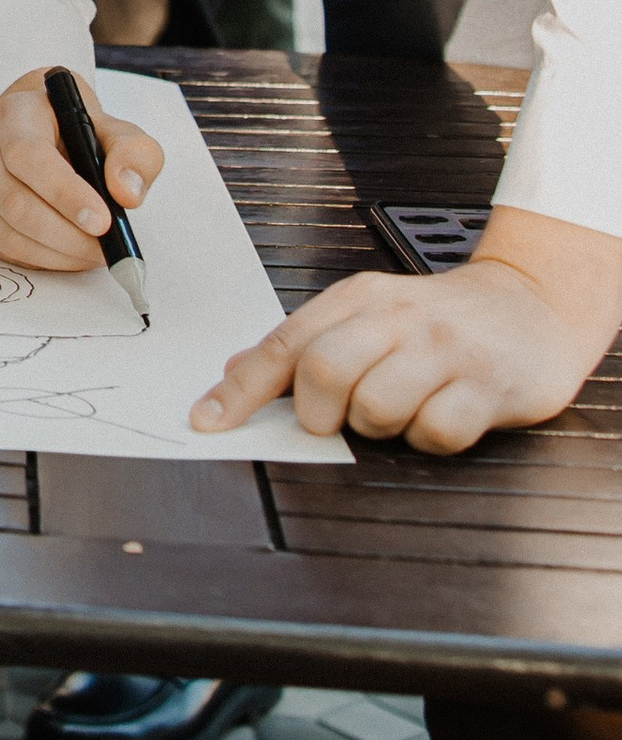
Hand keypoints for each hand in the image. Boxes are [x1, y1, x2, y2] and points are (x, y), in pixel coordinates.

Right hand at [0, 69, 165, 269]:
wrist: (42, 128)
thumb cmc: (77, 132)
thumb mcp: (117, 131)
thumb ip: (133, 155)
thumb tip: (126, 193)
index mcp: (15, 114)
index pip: (28, 155)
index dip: (64, 193)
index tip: (102, 221)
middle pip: (14, 202)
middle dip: (67, 235)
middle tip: (105, 248)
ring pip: (6, 232)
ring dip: (56, 253)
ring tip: (91, 253)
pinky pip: (1, 248)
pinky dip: (40, 260)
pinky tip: (66, 252)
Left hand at [193, 208, 621, 451]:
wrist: (531, 305)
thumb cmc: (439, 318)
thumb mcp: (367, 314)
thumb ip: (305, 343)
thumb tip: (236, 373)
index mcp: (356, 300)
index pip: (283, 344)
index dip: (240, 389)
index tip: (207, 422)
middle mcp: (396, 318)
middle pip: (324, 372)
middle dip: (320, 413)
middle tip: (339, 419)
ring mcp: (443, 350)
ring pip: (377, 407)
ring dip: (379, 427)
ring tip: (401, 408)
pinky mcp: (487, 386)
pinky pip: (436, 432)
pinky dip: (429, 439)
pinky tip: (441, 416)